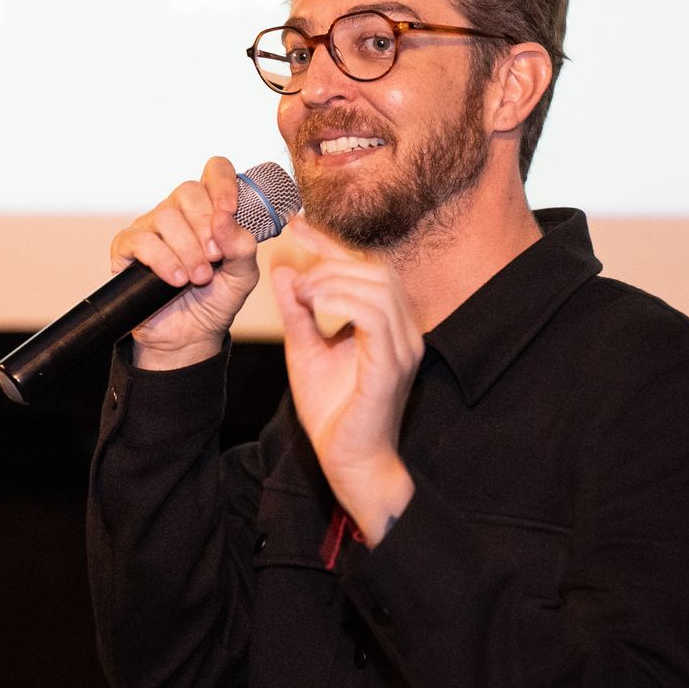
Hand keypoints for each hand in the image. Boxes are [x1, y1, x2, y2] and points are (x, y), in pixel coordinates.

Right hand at [109, 156, 261, 368]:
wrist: (189, 336)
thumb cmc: (216, 299)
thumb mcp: (243, 275)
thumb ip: (243, 246)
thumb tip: (225, 219)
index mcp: (210, 209)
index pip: (214, 171)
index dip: (222, 183)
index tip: (230, 210)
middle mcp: (178, 212)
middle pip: (188, 191)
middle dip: (205, 226)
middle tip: (215, 257)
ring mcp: (150, 228)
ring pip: (165, 216)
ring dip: (188, 249)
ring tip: (199, 278)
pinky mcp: (127, 249)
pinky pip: (142, 241)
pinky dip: (164, 260)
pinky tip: (177, 280)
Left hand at [270, 217, 420, 543]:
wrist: (349, 464)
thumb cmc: (334, 414)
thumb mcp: (305, 352)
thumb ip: (298, 312)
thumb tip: (285, 269)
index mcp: (387, 325)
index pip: (364, 268)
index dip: (331, 243)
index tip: (295, 223)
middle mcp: (403, 331)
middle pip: (375, 269)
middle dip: (332, 254)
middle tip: (295, 257)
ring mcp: (403, 348)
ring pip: (377, 286)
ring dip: (333, 279)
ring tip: (302, 289)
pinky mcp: (392, 366)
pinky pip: (375, 316)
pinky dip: (342, 301)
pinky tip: (315, 303)